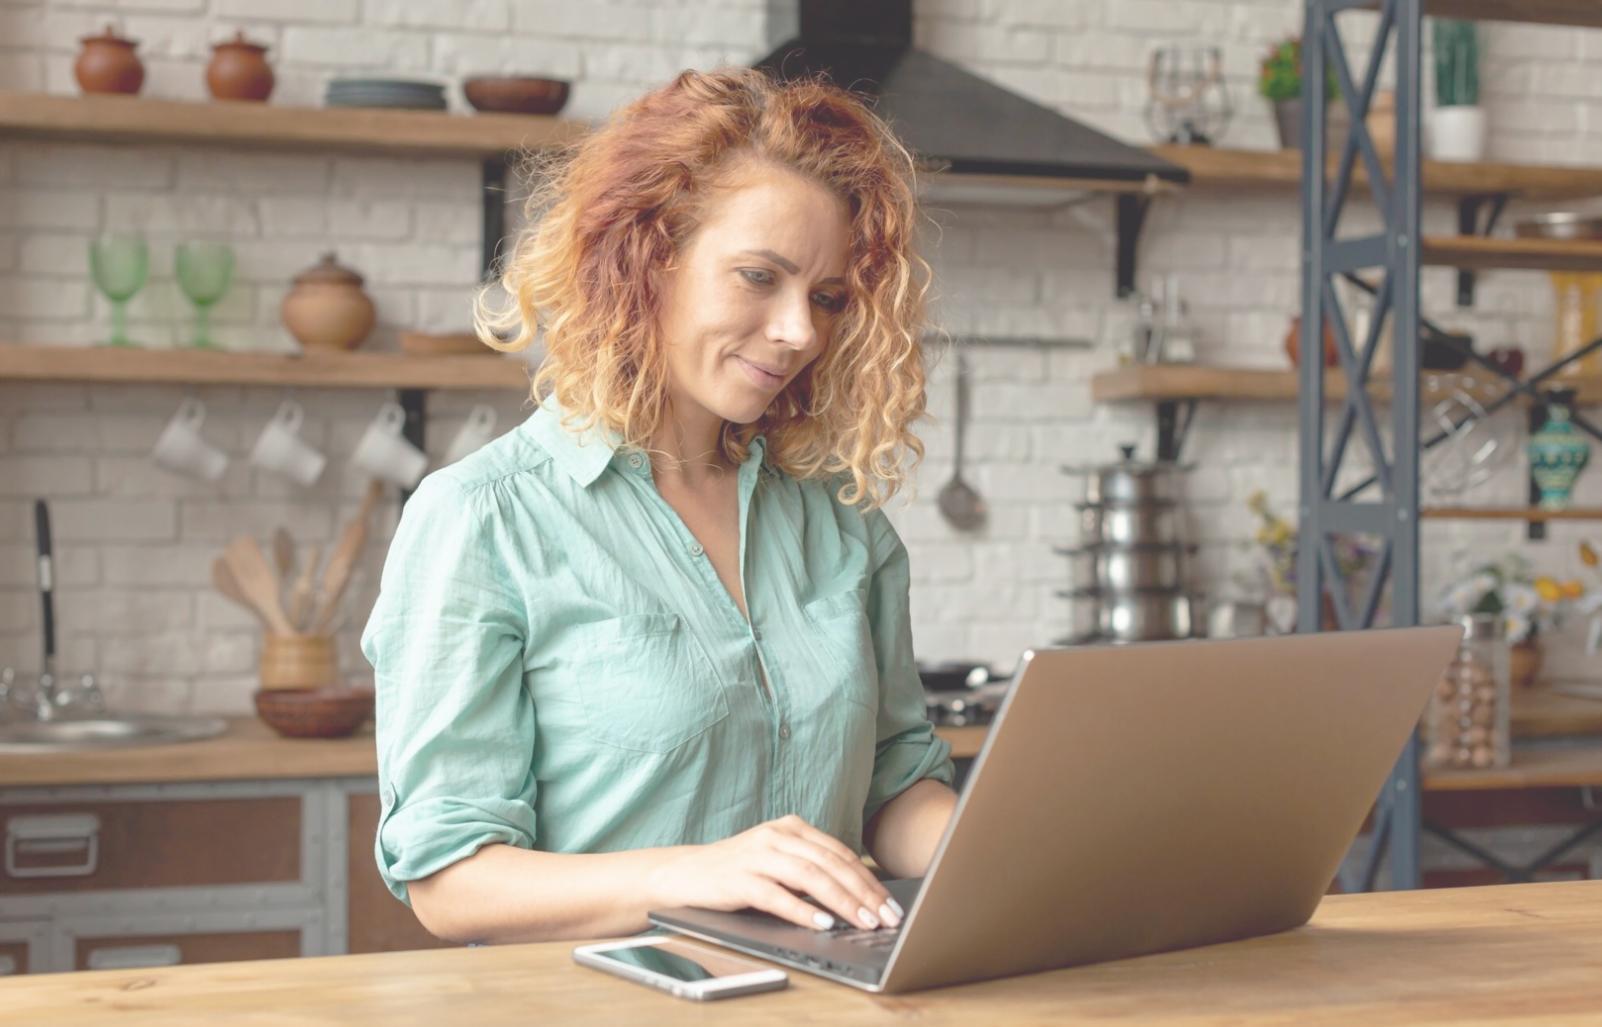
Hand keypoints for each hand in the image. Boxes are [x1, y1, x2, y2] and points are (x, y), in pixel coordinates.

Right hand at [648, 815, 903, 931]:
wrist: (683, 873)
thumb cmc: (736, 871)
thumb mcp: (777, 860)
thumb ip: (810, 868)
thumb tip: (858, 896)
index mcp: (791, 827)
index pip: (840, 853)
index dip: (868, 879)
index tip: (890, 904)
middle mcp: (777, 836)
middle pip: (830, 864)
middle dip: (864, 893)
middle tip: (886, 917)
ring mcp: (757, 855)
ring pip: (810, 877)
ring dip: (842, 902)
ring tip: (863, 922)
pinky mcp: (739, 879)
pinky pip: (777, 895)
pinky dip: (803, 910)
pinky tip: (822, 923)